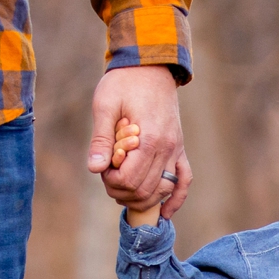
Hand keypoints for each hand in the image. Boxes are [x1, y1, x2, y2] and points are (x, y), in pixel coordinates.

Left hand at [87, 65, 189, 220]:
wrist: (150, 65)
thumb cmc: (124, 82)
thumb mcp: (105, 105)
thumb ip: (101, 139)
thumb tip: (94, 169)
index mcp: (149, 138)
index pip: (130, 180)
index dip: (111, 182)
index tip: (102, 169)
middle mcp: (167, 148)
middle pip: (145, 190)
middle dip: (122, 192)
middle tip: (109, 178)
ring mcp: (176, 149)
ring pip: (162, 190)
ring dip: (142, 198)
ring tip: (124, 189)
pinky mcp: (179, 148)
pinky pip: (184, 180)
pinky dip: (175, 199)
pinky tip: (165, 213)